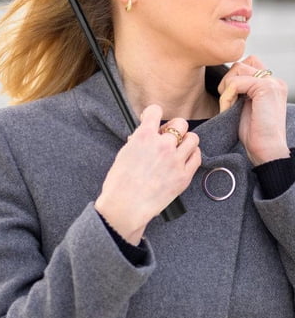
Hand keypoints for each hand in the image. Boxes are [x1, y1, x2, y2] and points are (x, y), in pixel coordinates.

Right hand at [95, 104, 201, 244]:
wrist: (126, 206)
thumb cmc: (119, 183)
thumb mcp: (124, 154)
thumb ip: (138, 141)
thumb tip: (145, 135)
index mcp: (144, 136)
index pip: (155, 111)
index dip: (153, 114)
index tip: (153, 119)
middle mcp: (162, 144)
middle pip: (180, 123)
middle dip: (173, 128)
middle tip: (168, 137)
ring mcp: (175, 160)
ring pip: (193, 138)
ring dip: (185, 141)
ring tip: (178, 149)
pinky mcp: (184, 176)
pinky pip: (197, 157)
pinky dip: (192, 155)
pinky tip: (184, 160)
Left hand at [218, 55, 289, 165]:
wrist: (267, 151)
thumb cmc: (255, 134)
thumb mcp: (246, 106)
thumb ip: (242, 90)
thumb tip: (226, 78)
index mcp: (271, 84)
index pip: (247, 64)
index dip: (233, 79)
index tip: (231, 100)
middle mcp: (274, 81)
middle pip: (241, 64)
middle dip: (228, 81)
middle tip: (228, 102)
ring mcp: (272, 83)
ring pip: (237, 69)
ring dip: (227, 88)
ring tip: (229, 105)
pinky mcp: (266, 88)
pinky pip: (236, 82)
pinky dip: (227, 96)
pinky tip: (229, 109)